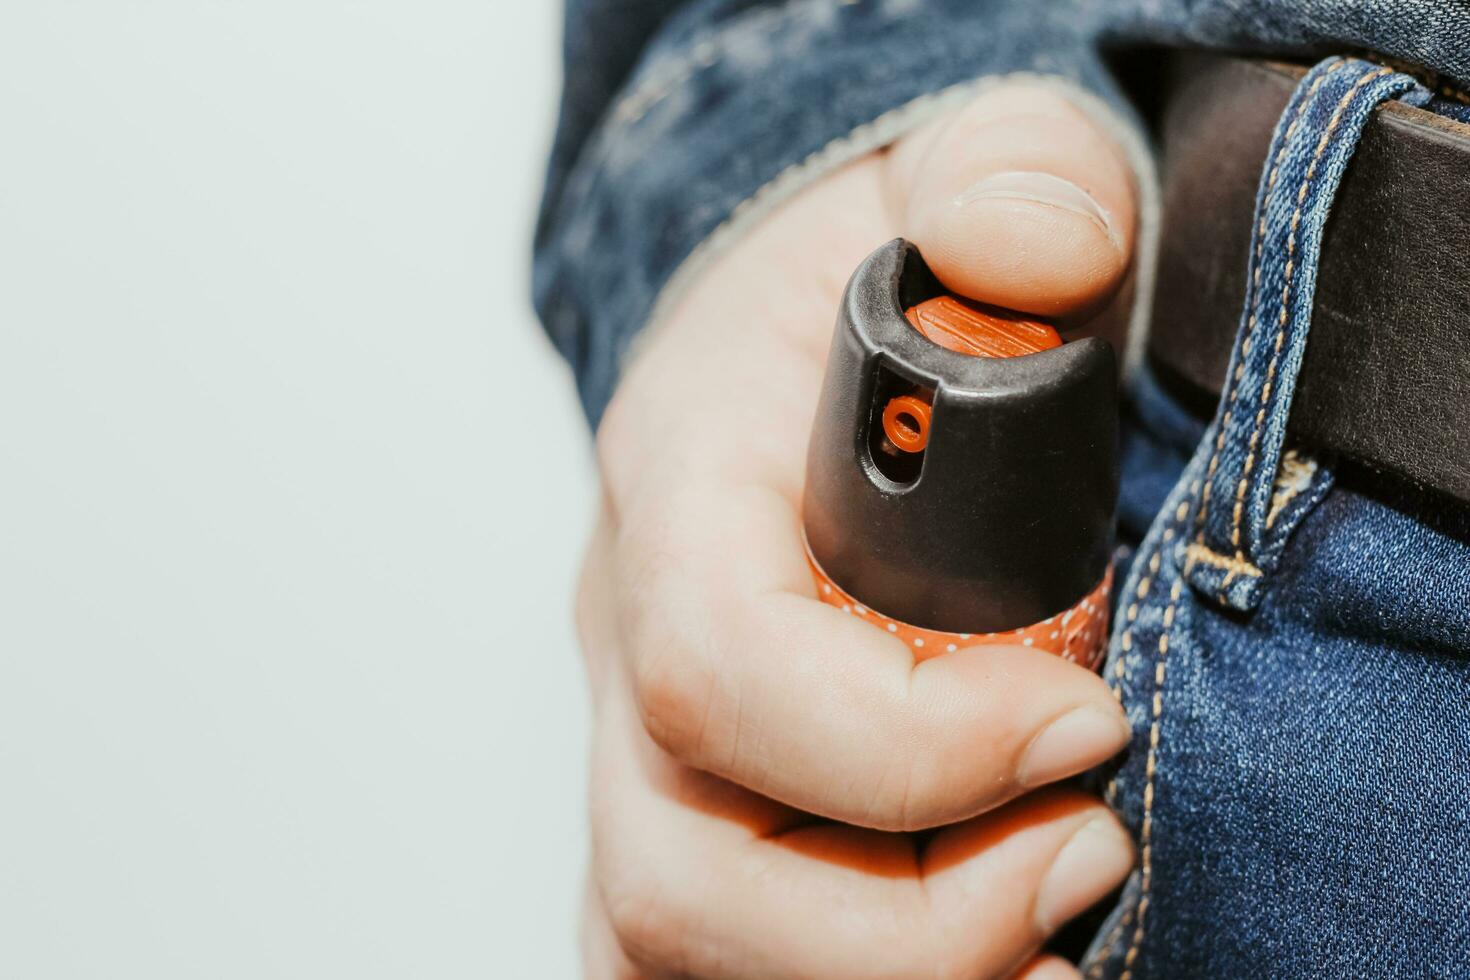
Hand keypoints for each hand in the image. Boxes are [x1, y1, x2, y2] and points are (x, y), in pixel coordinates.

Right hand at [580, 83, 1138, 978]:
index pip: (718, 666)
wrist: (803, 338)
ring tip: (1050, 914)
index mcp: (680, 486)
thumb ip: (1011, 180)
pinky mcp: (685, 810)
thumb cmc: (877, 274)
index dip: (904, 743)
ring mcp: (641, 743)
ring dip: (878, 976)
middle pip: (681, 871)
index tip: (1085, 718)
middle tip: (1086, 853)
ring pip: (674, 946)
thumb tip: (1038, 254)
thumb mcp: (964, 171)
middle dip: (908, 920)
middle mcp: (629, 637)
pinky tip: (981, 957)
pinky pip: (696, 960)